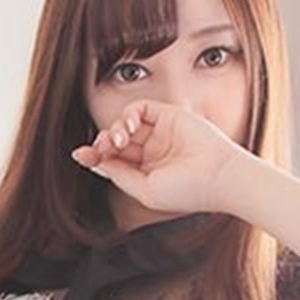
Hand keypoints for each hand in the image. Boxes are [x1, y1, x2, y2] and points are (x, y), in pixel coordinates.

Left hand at [71, 99, 247, 214]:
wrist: (219, 177)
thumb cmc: (186, 190)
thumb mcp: (145, 190)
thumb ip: (119, 174)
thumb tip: (95, 162)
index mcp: (146, 172)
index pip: (114, 160)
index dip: (96, 156)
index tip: (81, 155)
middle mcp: (152, 152)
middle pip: (115, 141)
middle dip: (103, 143)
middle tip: (102, 148)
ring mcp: (160, 133)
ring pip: (124, 124)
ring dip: (114, 130)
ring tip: (119, 141)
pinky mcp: (169, 116)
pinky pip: (140, 108)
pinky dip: (128, 114)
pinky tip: (129, 127)